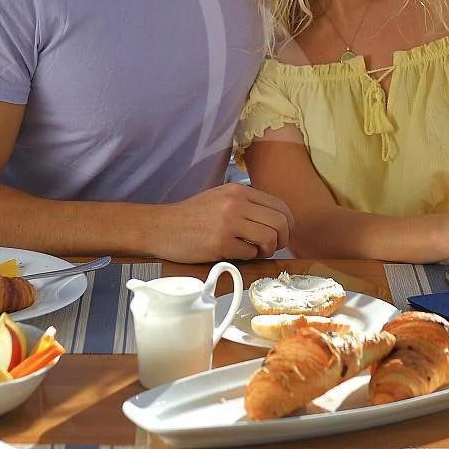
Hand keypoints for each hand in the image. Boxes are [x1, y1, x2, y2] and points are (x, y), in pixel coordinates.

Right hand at [149, 183, 293, 262]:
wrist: (161, 227)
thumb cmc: (190, 217)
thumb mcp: (220, 198)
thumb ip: (246, 204)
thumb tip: (275, 221)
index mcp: (239, 191)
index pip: (280, 206)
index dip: (288, 225)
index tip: (282, 235)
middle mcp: (236, 203)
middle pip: (281, 223)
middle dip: (282, 240)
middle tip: (272, 247)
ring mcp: (229, 223)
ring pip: (270, 238)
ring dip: (267, 250)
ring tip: (254, 252)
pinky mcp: (220, 243)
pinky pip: (250, 253)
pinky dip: (248, 257)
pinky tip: (235, 254)